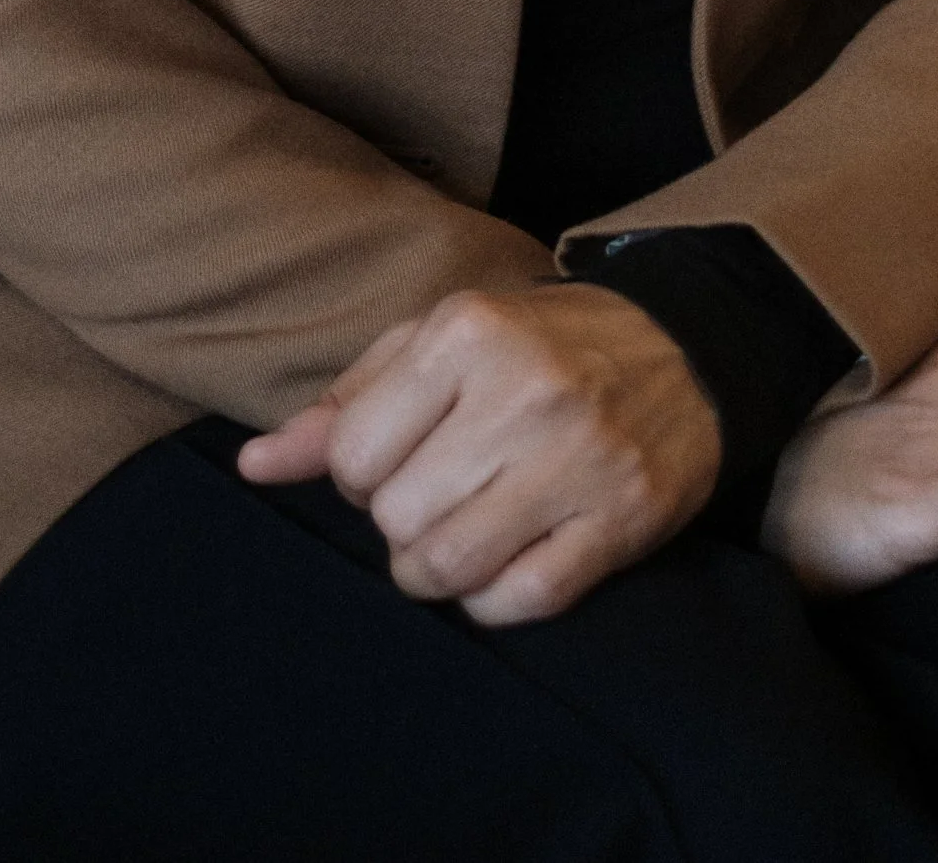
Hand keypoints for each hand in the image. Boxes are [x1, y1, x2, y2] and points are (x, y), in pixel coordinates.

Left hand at [238, 282, 722, 623]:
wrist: (683, 348)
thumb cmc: (537, 345)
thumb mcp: (437, 341)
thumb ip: (345, 401)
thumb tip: (254, 466)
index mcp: (464, 334)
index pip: (352, 455)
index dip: (358, 475)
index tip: (394, 460)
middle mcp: (521, 392)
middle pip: (398, 520)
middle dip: (397, 526)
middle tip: (432, 497)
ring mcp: (577, 462)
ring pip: (450, 568)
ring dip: (434, 572)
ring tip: (457, 537)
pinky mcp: (621, 522)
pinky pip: (521, 602)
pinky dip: (492, 602)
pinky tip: (503, 563)